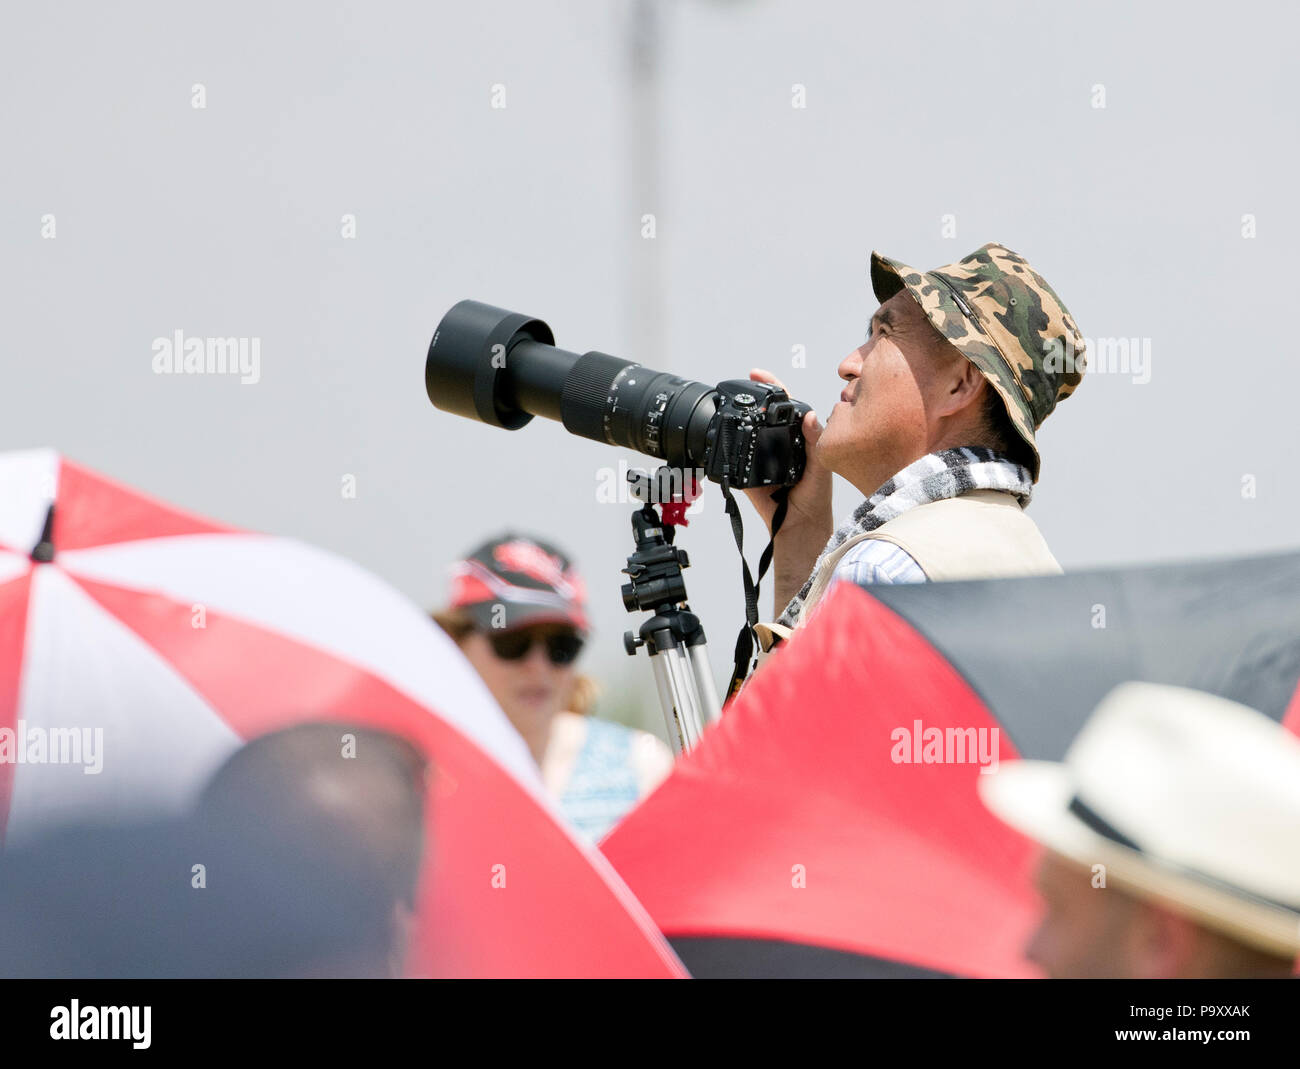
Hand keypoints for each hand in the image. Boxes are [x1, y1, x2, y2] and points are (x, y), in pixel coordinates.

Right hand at [741, 369, 832, 535]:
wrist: (800, 526)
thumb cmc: (816, 498)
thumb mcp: (820, 467)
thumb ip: (816, 441)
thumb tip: (811, 416)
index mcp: (798, 437)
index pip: (785, 406)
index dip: (772, 387)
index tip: (757, 373)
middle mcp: (779, 444)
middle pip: (762, 415)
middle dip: (751, 397)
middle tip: (742, 386)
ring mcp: (761, 458)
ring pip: (747, 432)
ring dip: (738, 418)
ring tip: (732, 405)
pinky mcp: (746, 475)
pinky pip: (735, 458)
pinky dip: (729, 447)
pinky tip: (726, 434)